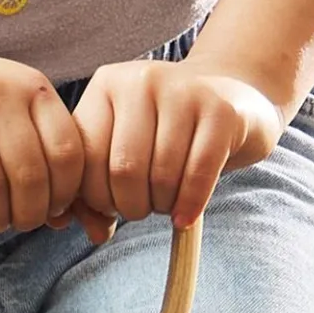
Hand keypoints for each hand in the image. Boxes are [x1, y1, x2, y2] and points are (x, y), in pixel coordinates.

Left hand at [72, 57, 285, 229]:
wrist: (227, 99)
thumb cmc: (163, 136)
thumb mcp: (119, 154)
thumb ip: (94, 195)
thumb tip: (97, 234)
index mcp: (105, 86)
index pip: (86, 159)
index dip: (97, 199)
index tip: (112, 205)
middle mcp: (141, 79)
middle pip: (124, 170)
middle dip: (131, 206)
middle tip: (144, 206)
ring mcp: (184, 89)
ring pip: (161, 175)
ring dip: (163, 206)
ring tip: (167, 201)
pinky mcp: (221, 111)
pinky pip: (198, 174)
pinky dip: (189, 205)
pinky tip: (185, 215)